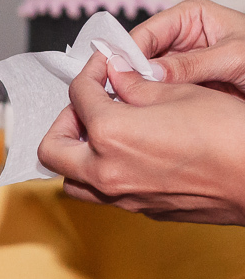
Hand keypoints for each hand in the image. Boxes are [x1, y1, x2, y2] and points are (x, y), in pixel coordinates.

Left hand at [38, 53, 244, 223]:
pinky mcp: (144, 210)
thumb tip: (115, 75)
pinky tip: (127, 154)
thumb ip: (136, 85)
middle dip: (64, 121)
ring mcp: (123, 197)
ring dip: (76, 154)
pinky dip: (103, 173)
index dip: (88, 73)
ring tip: (101, 133)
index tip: (101, 68)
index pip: (78, 96)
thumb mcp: (179, 92)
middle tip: (88, 105)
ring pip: (73, 180)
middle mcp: (106, 171)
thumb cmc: (230, 133)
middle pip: (52, 149)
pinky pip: (104, 194)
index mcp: (110, 134)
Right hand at [132, 0, 244, 94]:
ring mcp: (182, 61)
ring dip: (145, 87)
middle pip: (143, 54)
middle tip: (127, 90)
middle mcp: (182, 37)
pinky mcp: (187, 82)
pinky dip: (157, 98)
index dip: (131, 52)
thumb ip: (191, 65)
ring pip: (150, 75)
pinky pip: (163, 91)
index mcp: (190, 16)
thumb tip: (149, 72)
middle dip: (135, 72)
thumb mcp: (232, 56)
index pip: (147, 32)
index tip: (122, 73)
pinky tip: (152, 105)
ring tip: (139, 100)